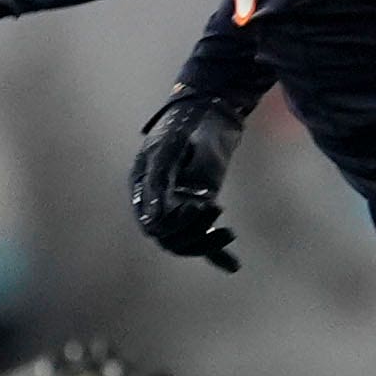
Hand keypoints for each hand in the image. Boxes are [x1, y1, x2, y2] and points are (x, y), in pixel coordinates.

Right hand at [131, 89, 248, 271]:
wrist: (211, 109)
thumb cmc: (187, 126)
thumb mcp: (170, 150)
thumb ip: (159, 183)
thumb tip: (152, 223)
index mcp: (143, 187)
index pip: (153, 223)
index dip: (175, 224)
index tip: (201, 208)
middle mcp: (157, 201)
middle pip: (169, 237)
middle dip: (194, 232)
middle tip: (217, 214)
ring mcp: (178, 205)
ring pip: (185, 241)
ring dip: (205, 242)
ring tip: (228, 233)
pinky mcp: (199, 205)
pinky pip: (203, 238)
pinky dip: (216, 253)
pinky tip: (233, 266)